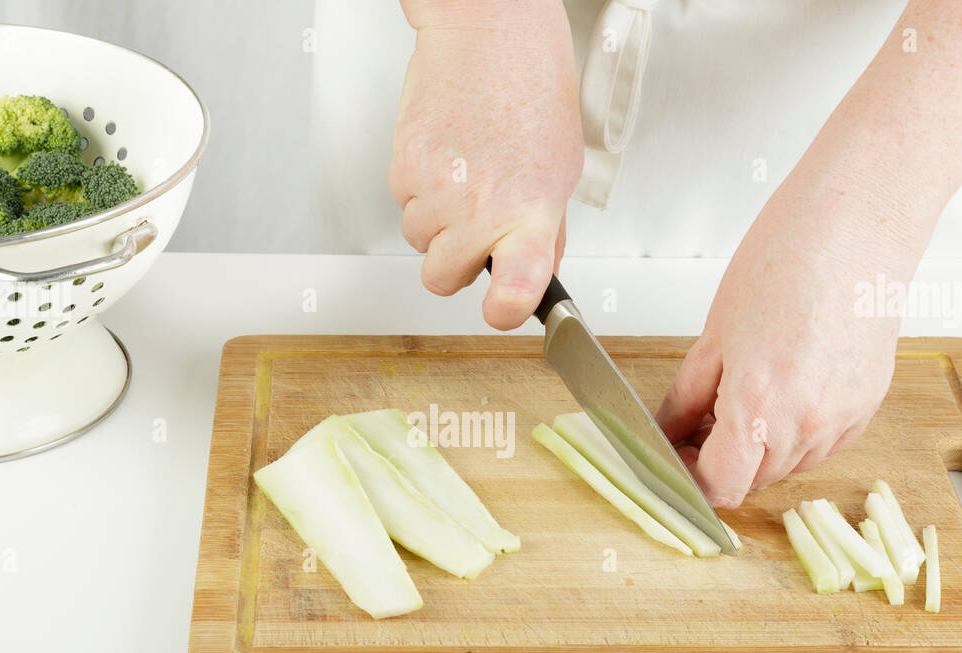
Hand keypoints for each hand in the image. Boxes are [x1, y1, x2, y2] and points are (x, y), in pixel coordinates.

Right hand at [390, 0, 582, 329]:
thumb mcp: (559, 168)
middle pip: (441, 279)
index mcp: (531, 211)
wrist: (490, 32)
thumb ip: (544, 231)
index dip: (504, 311)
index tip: (500, 310)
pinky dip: (418, 189)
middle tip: (474, 228)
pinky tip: (445, 155)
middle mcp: (482, 206)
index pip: (517, 287)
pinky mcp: (404, 166)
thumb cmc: (530, 90)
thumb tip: (533, 276)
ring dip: (435, 222)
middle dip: (452, 263)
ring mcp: (438, 189)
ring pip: (418, 242)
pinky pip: (402, 204)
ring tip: (463, 174)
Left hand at [655, 170, 921, 508]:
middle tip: (697, 424)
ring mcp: (841, 420)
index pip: (719, 488)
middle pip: (751, 481)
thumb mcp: (713, 336)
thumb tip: (665, 430)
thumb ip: (687, 397)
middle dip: (719, 462)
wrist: (857, 228)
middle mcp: (804, 425)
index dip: (690, 480)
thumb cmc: (785, 263)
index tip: (676, 456)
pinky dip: (794, 435)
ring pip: (787, 466)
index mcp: (757, 408)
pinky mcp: (866, 407)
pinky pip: (821, 444)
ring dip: (757, 452)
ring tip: (739, 401)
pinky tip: (781, 394)